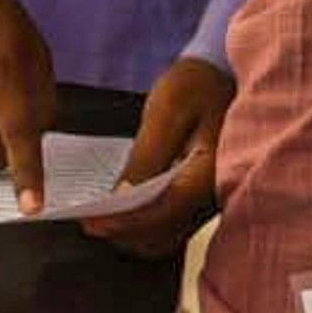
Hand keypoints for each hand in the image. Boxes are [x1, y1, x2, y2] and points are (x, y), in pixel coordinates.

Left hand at [85, 57, 231, 255]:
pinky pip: (171, 224)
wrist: (222, 77)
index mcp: (210, 171)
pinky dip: (145, 224)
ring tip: (101, 217)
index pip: (164, 210)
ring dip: (134, 232)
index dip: (125, 221)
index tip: (91, 223)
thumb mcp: (168, 110)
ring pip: (167, 235)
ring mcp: (208, 200)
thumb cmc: (196, 86)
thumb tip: (123, 195)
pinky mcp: (200, 199)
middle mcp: (214, 194)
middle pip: (165, 231)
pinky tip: (123, 209)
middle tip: (89, 221)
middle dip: (125, 231)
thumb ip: (147, 155)